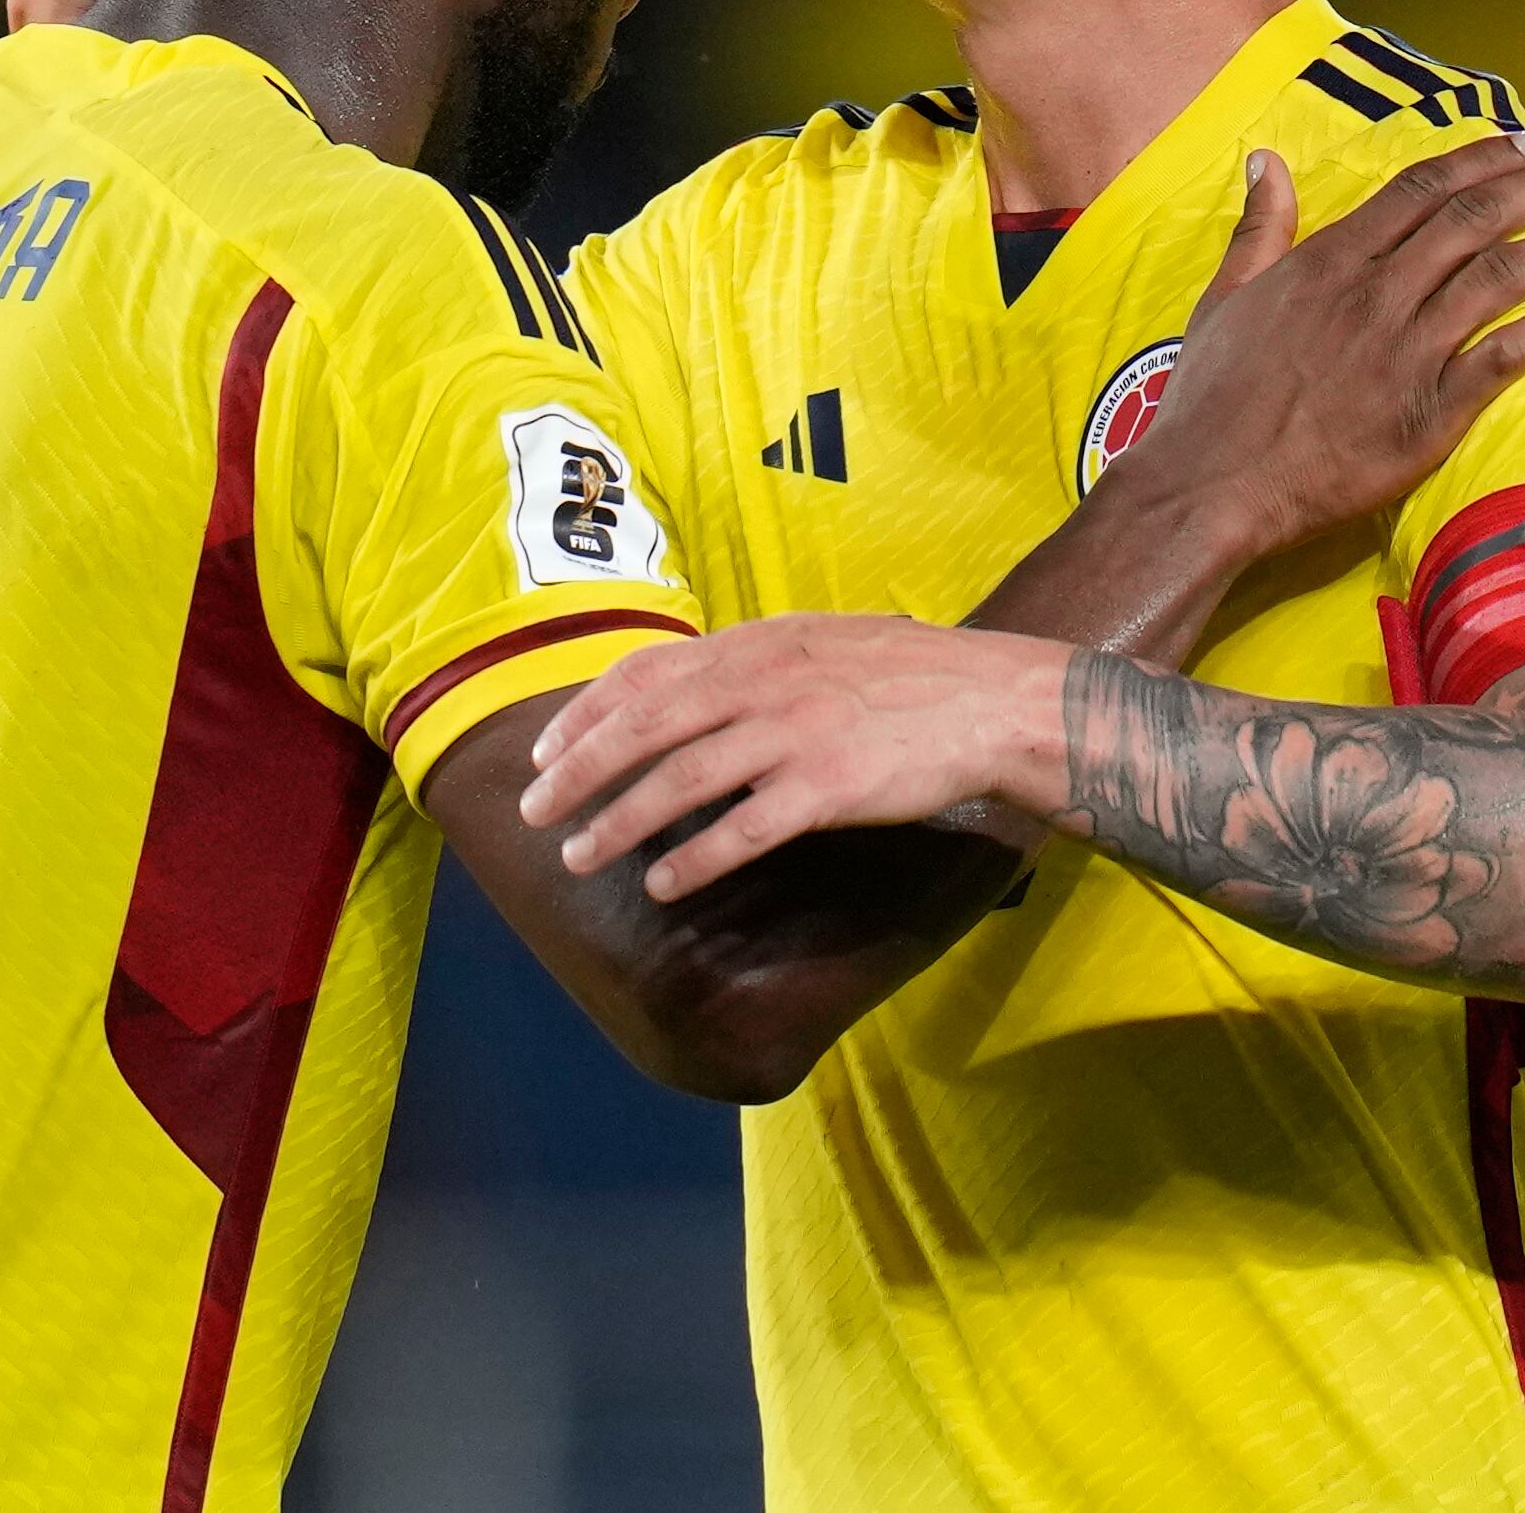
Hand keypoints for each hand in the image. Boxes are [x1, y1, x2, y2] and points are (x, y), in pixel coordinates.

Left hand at [520, 617, 1070, 899]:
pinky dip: (694, 858)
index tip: (542, 751)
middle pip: (644, 728)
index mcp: (754, 645)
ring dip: (619, 822)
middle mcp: (761, 683)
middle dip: (578, 771)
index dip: (584, 714)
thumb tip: (682, 688)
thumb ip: (749, 663)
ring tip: (579, 856)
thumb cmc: (905, 674)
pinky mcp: (827, 788)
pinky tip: (661, 883)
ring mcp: (792, 735)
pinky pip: (743, 829)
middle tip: (533, 812)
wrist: (991, 699)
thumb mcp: (815, 641)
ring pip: (680, 781)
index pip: (643, 674)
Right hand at [1101, 129, 1524, 570]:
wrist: (1211, 484)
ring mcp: (1405, 352)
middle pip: (1475, 219)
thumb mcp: (1223, 297)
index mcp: (1329, 262)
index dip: (1483, 159)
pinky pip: (1503, 359)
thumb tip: (1265, 159)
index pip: (1421, 189)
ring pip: (1501, 277)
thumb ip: (1259, 228)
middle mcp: (1375, 295)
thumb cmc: (1210, 397)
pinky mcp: (1428, 412)